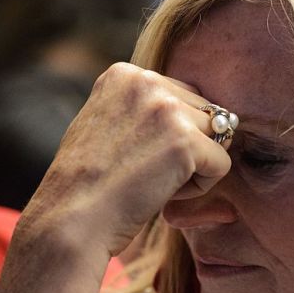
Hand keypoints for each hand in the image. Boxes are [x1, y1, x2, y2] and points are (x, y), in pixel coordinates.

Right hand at [17, 62, 231, 256]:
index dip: (169, 136)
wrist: (71, 219)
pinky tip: (164, 193)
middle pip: (205, 113)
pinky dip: (200, 187)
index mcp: (124, 73)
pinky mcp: (185, 140)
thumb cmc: (86, 186)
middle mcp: (146, 80)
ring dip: (196, 166)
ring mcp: (167, 109)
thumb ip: (141, 109)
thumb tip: (201, 114)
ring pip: (218, 136)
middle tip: (145, 173)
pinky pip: (222, 164)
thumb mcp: (104, 124)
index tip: (133, 157)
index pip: (182, 96)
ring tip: (155, 181)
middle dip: (187, 147)